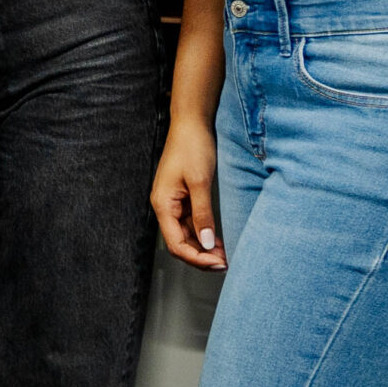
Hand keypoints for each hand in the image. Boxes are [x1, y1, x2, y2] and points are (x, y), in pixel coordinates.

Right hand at [151, 117, 224, 269]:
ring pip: (186, 234)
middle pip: (179, 242)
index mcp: (163, 204)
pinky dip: (203, 233)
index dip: (196, 258)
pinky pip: (190, 222)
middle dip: (200, 256)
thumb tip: (206, 244)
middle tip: (224, 263)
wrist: (191, 123)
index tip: (218, 263)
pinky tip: (217, 239)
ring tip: (224, 254)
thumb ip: (202, 214)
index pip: (176, 243)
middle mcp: (165, 206)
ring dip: (203, 247)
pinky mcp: (182, 197)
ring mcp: (173, 202)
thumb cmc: (192, 147)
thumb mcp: (200, 182)